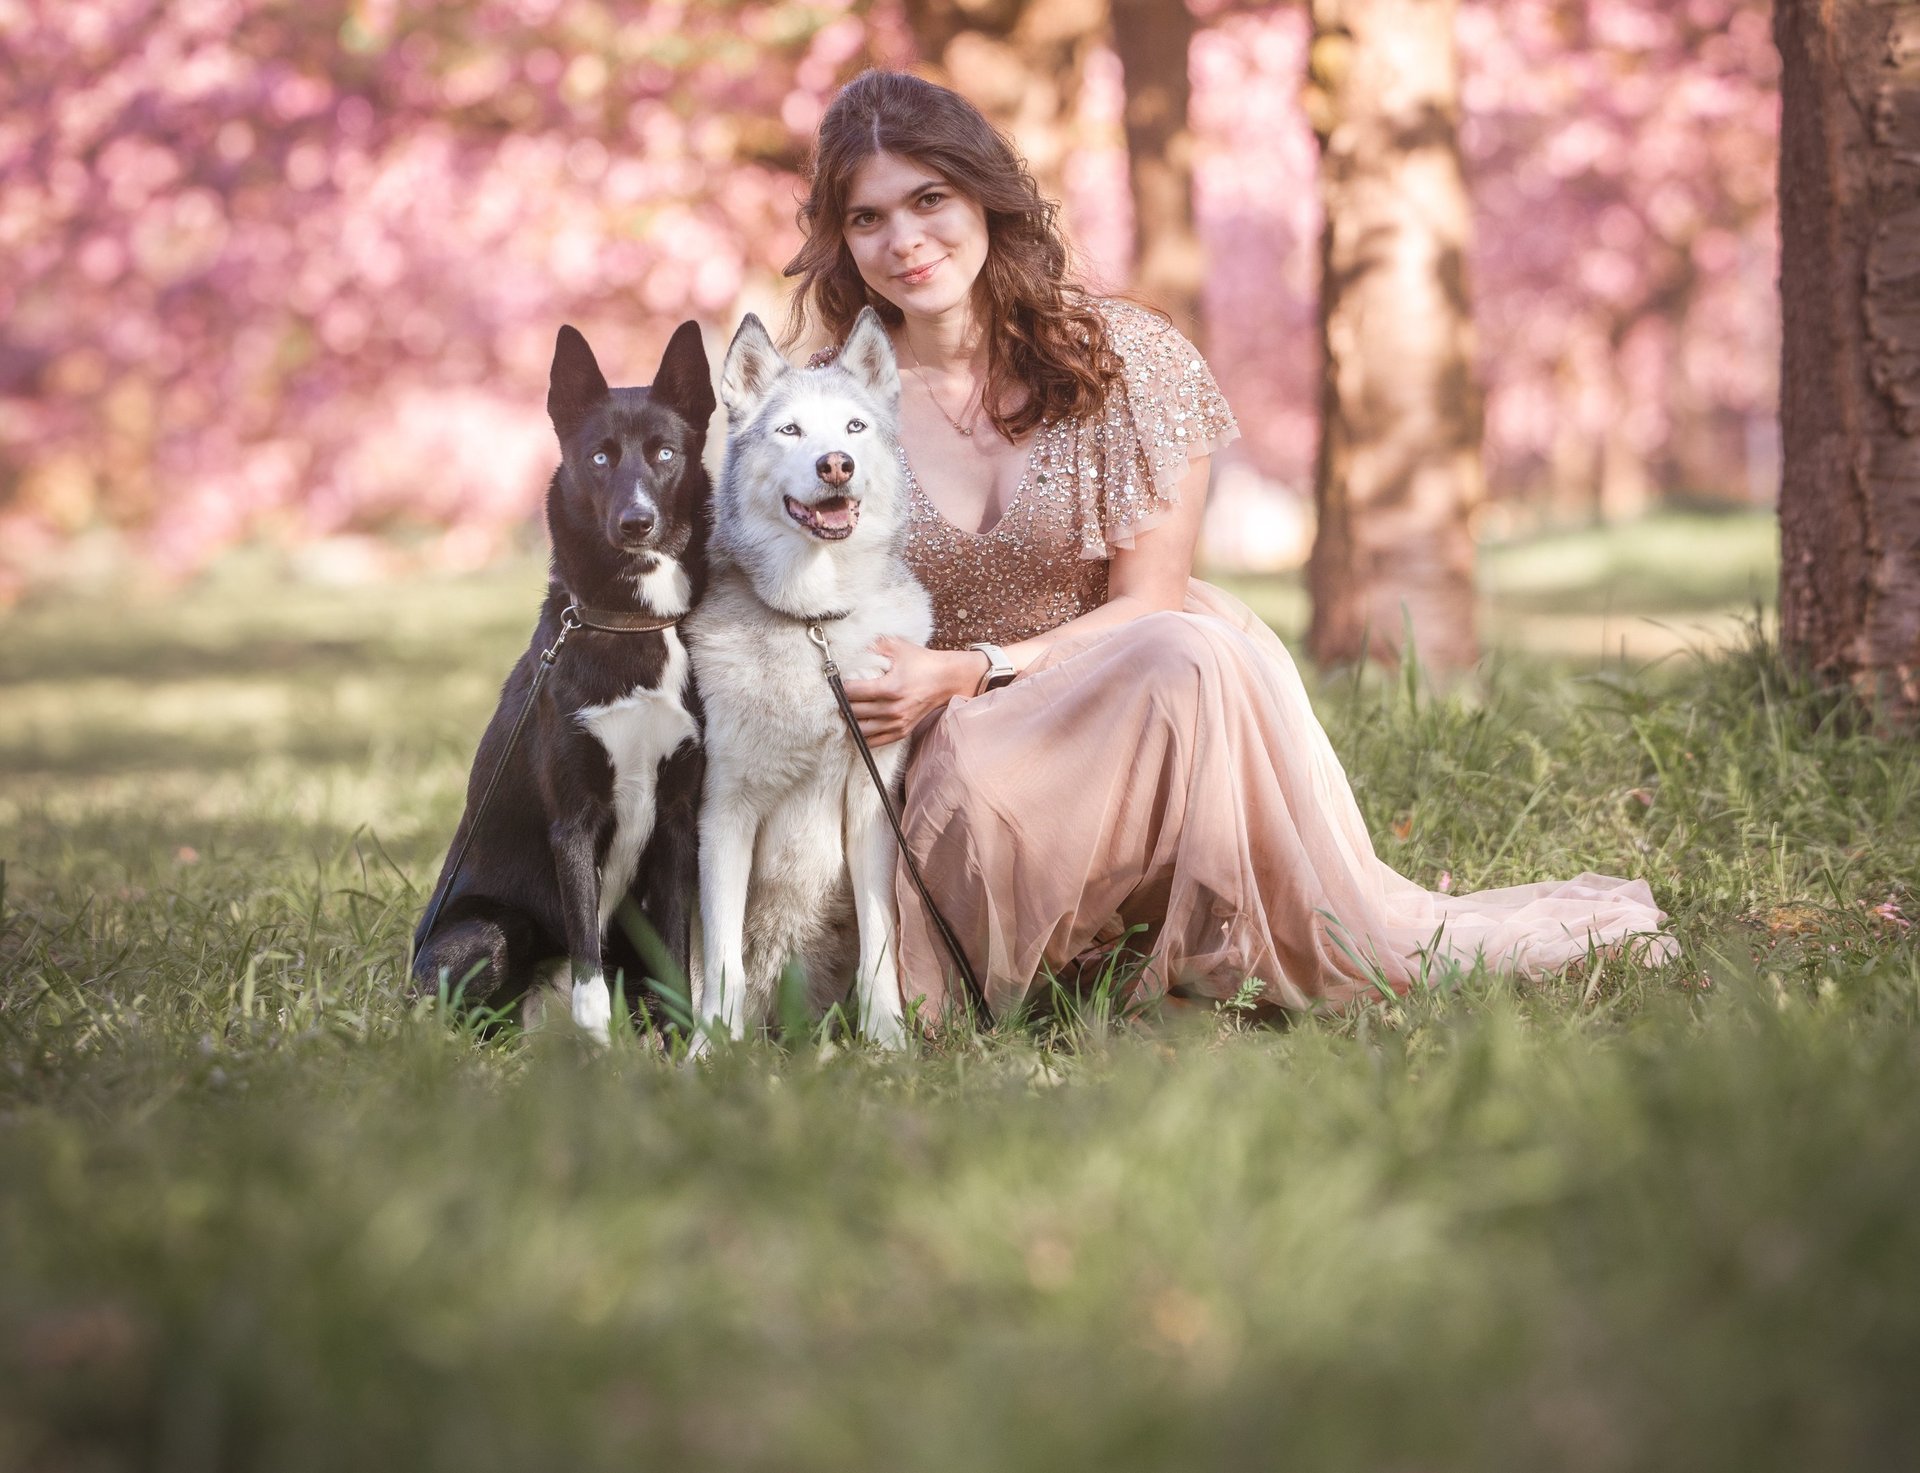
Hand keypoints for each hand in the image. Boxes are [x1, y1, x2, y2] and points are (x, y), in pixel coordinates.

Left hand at [840, 636, 982, 745]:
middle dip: (843, 703)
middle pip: (854, 711)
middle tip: (840, 696)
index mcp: (891, 687)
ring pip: (861, 729)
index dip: (842, 687)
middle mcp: (894, 709)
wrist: (947, 679)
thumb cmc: (922, 662)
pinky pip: (874, 742)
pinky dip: (863, 735)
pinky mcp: (902, 731)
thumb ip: (873, 646)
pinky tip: (860, 724)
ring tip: (848, 710)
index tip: (840, 682)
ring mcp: (898, 723)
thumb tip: (851, 651)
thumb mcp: (898, 647)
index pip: (853, 692)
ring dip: (851, 720)